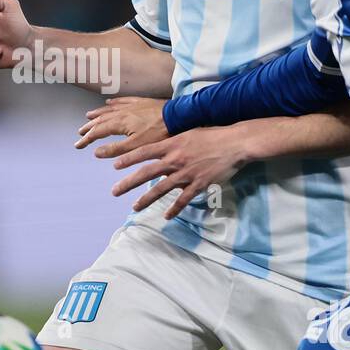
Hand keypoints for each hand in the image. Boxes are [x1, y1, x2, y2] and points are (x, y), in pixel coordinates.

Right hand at [76, 96, 168, 156]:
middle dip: (89, 127)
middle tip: (80, 133)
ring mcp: (131, 106)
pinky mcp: (141, 102)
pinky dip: (113, 103)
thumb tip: (96, 152)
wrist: (178, 116)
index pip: (98, 132)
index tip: (78, 145)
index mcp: (119, 123)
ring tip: (89, 116)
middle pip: (101, 119)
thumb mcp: (136, 146)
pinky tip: (109, 103)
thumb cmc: (159, 133)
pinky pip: (122, 101)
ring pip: (109, 109)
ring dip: (98, 113)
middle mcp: (122, 112)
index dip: (86, 139)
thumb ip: (115, 149)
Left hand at [108, 127, 247, 218]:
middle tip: (114, 191)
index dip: (128, 159)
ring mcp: (186, 173)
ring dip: (146, 199)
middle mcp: (175, 160)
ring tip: (134, 207)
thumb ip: (174, 143)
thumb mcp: (188, 133)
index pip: (144, 152)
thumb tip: (162, 149)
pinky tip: (166, 216)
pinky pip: (183, 200)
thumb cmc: (213, 135)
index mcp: (172, 145)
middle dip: (128, 182)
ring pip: (161, 189)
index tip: (115, 165)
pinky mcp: (199, 184)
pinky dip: (174, 209)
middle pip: (146, 172)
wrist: (234, 143)